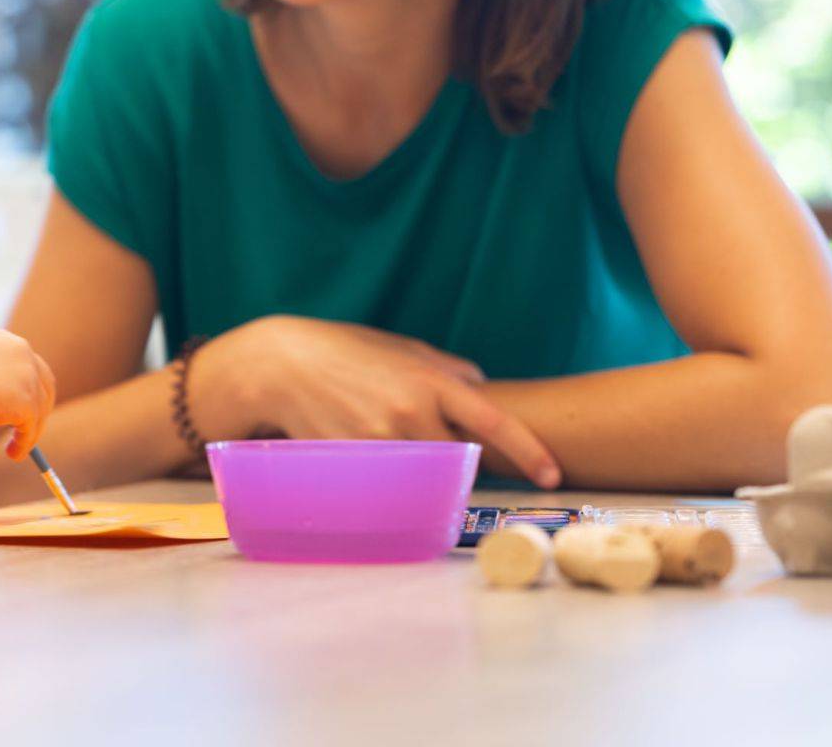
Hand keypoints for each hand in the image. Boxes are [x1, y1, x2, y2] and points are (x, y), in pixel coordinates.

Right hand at [0, 329, 58, 457]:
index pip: (22, 360)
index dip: (22, 384)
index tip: (16, 403)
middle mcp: (19, 350)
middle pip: (42, 380)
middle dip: (37, 405)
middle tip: (26, 425)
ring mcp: (26, 375)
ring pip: (38, 408)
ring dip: (30, 430)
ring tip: (14, 449)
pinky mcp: (28, 400)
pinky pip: (30, 428)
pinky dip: (24, 443)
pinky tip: (13, 454)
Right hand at [188, 315, 561, 488]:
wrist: (279, 365)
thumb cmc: (341, 350)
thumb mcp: (399, 346)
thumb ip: (445, 368)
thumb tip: (481, 386)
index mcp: (430, 381)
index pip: (493, 422)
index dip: (528, 452)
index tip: (552, 475)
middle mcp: (411, 413)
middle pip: (461, 460)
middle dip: (464, 467)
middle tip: (456, 464)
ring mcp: (382, 441)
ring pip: (425, 476)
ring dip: (427, 476)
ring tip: (404, 459)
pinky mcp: (355, 462)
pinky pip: (389, 485)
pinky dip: (392, 482)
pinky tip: (377, 467)